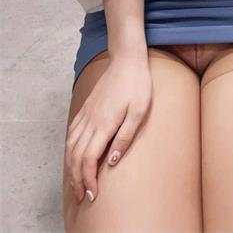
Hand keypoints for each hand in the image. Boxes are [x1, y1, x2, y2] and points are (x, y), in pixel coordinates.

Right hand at [64, 56, 152, 204]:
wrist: (127, 60)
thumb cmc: (137, 85)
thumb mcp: (139, 111)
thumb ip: (125, 137)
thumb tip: (111, 162)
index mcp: (104, 124)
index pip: (88, 159)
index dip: (88, 179)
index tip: (92, 194)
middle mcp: (90, 121)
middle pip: (75, 156)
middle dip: (76, 179)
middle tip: (80, 196)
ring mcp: (86, 113)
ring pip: (70, 146)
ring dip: (70, 167)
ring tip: (75, 182)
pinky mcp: (86, 107)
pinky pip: (71, 132)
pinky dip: (69, 148)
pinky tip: (72, 154)